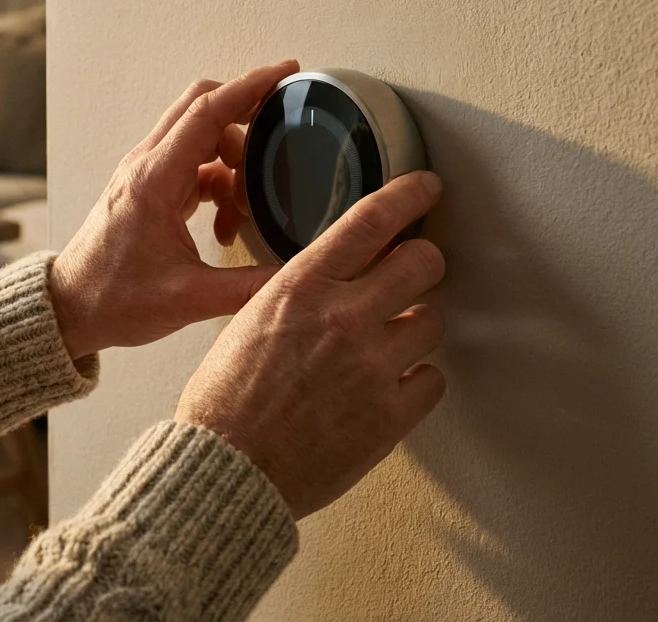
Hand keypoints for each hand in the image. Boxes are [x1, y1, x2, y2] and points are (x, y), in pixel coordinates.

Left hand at [50, 60, 299, 358]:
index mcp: (153, 181)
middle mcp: (146, 167)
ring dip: (233, 159)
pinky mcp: (148, 187)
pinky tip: (225, 219)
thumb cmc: (111, 298)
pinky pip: (193, 163)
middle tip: (281, 125)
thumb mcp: (188, 299)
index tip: (284, 71)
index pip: (207, 113)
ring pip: (200, 136)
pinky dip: (218, 180)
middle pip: (201, 108)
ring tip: (246, 207)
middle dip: (246, 110)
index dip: (250, 87)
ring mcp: (145, 174)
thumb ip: (247, 288)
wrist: (70, 307)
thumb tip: (294, 276)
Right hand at [174, 171, 446, 519]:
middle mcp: (342, 318)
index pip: (371, 220)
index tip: (426, 187)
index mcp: (300, 288)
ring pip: (433, 321)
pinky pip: (433, 380)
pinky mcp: (391, 415)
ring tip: (389, 343)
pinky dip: (416, 382)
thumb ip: (299, 296)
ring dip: (415, 327)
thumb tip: (334, 281)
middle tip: (415, 273)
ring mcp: (372, 367)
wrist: (227, 470)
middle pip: (423, 262)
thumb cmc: (224, 403)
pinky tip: (389, 387)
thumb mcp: (249, 322)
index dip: (408, 195)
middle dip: (423, 264)